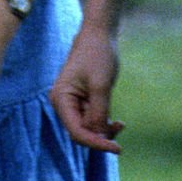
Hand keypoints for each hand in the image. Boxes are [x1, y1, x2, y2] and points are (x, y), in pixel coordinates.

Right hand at [50, 25, 123, 153]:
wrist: (100, 32)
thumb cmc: (98, 54)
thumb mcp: (100, 85)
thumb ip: (98, 113)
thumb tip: (98, 136)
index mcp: (61, 99)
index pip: (77, 132)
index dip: (96, 143)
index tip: (116, 148)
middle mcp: (63, 103)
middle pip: (81, 132)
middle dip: (100, 136)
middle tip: (120, 129)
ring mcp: (73, 102)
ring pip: (88, 127)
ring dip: (104, 129)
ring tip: (120, 123)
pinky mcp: (83, 99)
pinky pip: (92, 118)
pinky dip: (104, 122)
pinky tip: (117, 121)